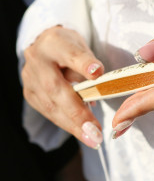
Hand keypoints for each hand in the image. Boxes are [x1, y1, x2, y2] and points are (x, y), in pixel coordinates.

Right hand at [22, 26, 103, 147]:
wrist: (45, 47)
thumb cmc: (69, 48)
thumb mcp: (82, 47)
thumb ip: (89, 63)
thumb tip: (97, 78)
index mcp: (54, 43)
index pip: (71, 53)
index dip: (84, 64)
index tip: (97, 72)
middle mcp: (37, 60)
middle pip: (55, 88)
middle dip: (77, 113)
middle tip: (95, 132)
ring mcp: (30, 79)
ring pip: (50, 105)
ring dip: (72, 125)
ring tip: (91, 138)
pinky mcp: (30, 93)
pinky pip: (48, 111)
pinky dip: (66, 123)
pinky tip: (80, 131)